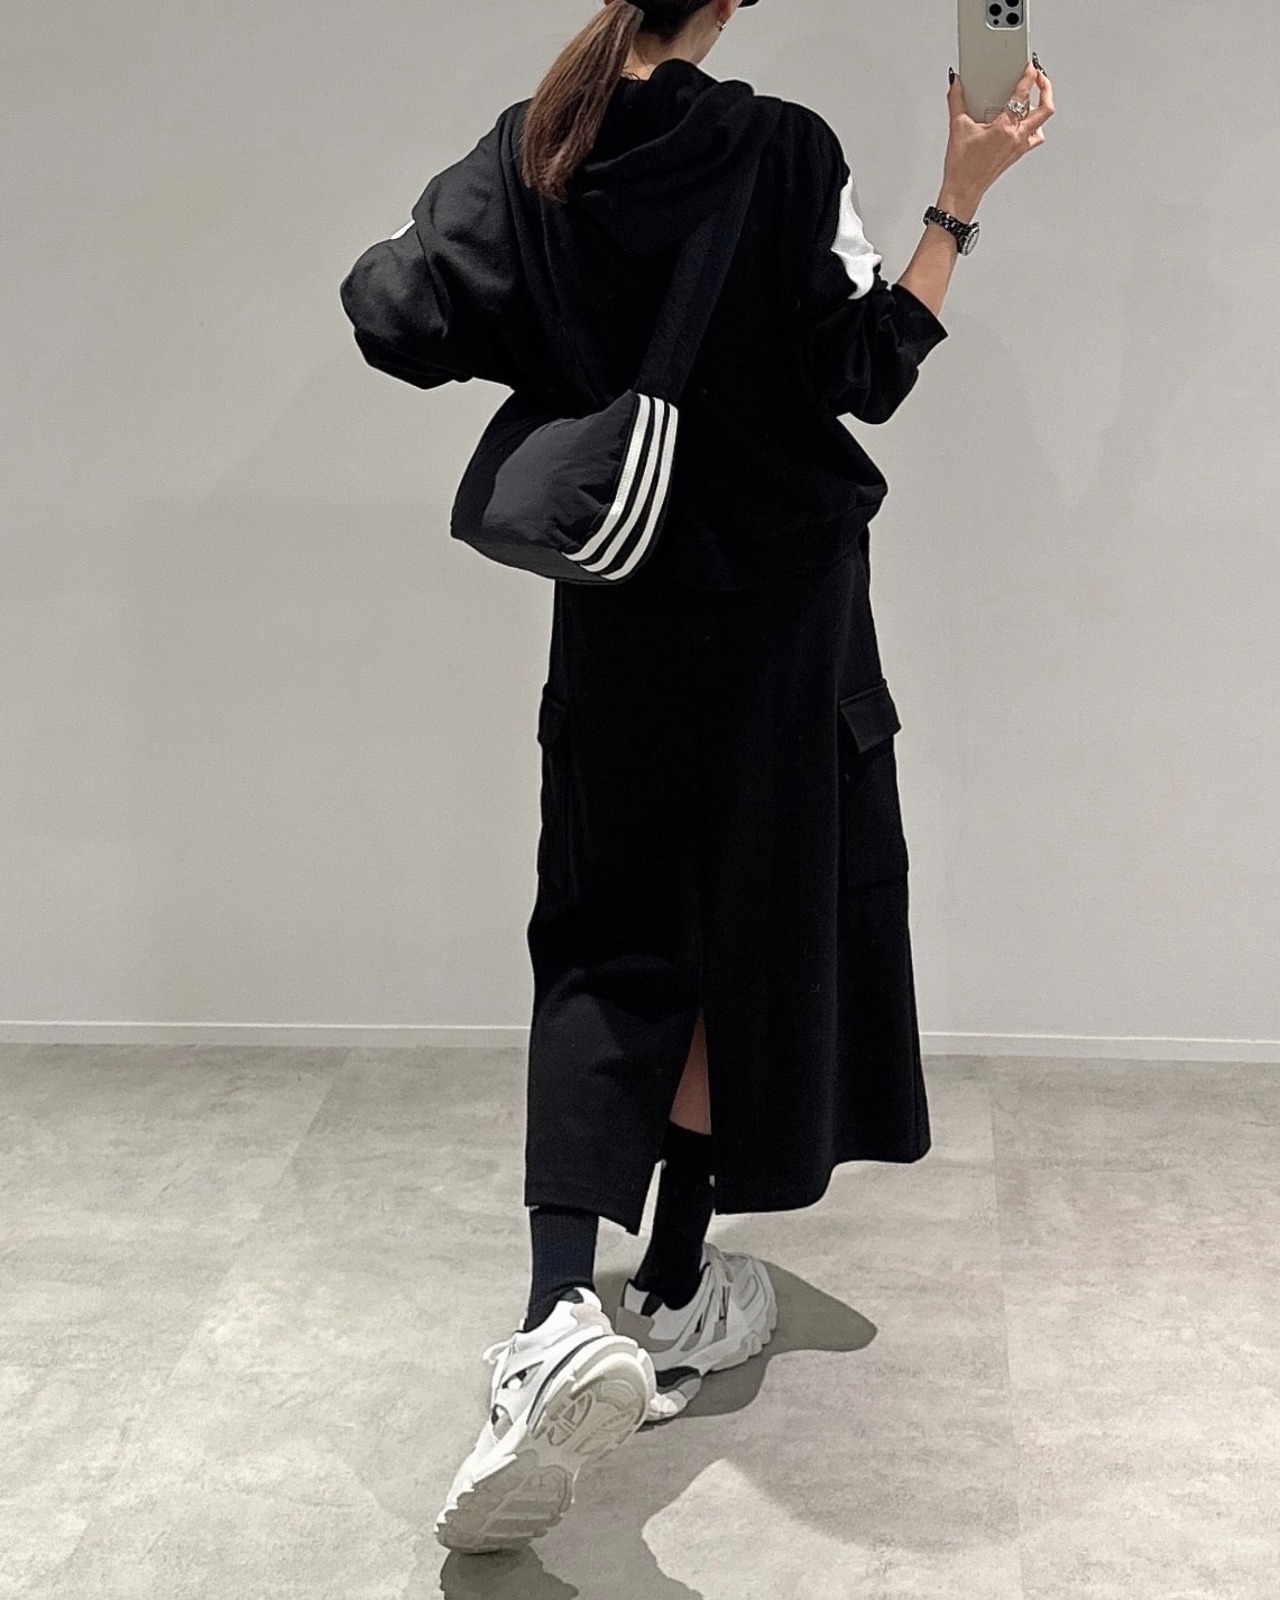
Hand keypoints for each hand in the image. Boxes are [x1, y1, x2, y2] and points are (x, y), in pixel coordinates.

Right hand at [941, 60, 1053, 214]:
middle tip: (1040, 76)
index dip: (1028, 76)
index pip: (1022, 95)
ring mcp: (1020, 147)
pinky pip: (1034, 136)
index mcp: (1004, 128)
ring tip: (1035, 97)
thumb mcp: (957, 128)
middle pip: (1045, 108)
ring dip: (1042, 108)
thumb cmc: (962, 167)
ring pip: (1042, 123)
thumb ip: (957, 100)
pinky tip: (1025, 121)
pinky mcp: (1017, 154)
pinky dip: (1034, 125)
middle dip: (1046, 88)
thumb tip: (957, 84)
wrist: (963, 190)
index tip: (1030, 66)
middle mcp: (1017, 137)